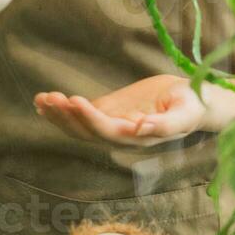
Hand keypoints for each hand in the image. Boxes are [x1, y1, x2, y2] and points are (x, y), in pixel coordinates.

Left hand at [34, 75, 207, 147]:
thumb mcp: (184, 114)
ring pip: (79, 126)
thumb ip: (164, 125)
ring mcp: (112, 124)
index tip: (75, 100)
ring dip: (59, 114)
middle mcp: (120, 135)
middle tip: (49, 98)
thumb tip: (140, 128)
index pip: (107, 130)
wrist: (194, 101)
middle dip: (66, 116)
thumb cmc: (192, 107)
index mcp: (136, 137)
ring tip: (41, 98)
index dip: (89, 118)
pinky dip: (63, 110)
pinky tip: (45, 103)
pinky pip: (82, 114)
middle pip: (86, 131)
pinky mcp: (110, 112)